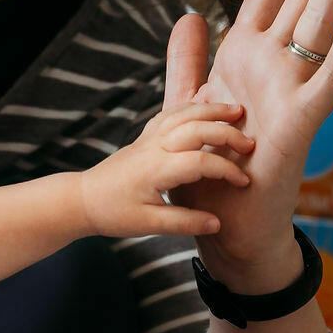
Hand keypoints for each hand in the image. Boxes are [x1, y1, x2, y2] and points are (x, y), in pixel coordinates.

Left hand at [78, 100, 254, 238]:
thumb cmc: (113, 213)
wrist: (83, 200)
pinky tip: (205, 109)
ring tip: (236, 111)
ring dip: (211, 110)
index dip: (227, 171)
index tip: (243, 183)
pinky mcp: (144, 137)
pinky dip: (190, 107)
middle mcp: (153, 148)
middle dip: (226, 132)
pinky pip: (170, 114)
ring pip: (183, 114)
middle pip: (195, 128)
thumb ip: (184, 222)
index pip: (201, 161)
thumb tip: (217, 224)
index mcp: (156, 169)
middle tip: (249, 142)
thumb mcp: (148, 224)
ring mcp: (148, 139)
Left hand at [163, 0, 332, 287]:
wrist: (221, 220)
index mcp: (245, 56)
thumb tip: (189, 15)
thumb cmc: (209, 166)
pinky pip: (330, 78)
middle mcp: (273, 65)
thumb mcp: (187, 104)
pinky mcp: (303, 122)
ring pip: (319, 23)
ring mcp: (292, 89)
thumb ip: (187, 61)